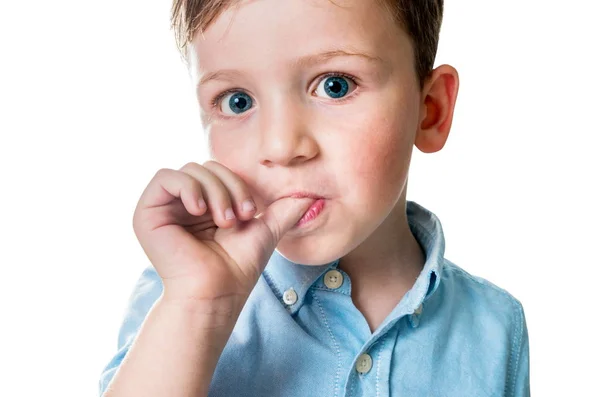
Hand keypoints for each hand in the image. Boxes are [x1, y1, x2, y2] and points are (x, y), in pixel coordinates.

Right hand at [132, 161, 313, 310]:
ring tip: (224, 221)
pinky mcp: (147, 212)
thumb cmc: (237, 268)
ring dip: (214, 191)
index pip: (220, 172)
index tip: (253, 213)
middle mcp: (182, 204)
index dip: (238, 184)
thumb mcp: (264, 230)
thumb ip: (283, 210)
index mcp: (204, 205)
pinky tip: (200, 210)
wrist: (216, 293)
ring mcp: (164, 207)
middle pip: (206, 167)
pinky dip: (188, 187)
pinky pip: (165, 177)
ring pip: (190, 170)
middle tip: (238, 218)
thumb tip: (309, 195)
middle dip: (229, 188)